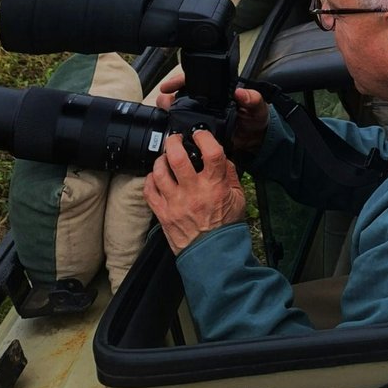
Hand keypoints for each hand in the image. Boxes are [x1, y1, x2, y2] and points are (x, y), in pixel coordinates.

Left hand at [144, 130, 246, 253]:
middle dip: (174, 142)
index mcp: (215, 186)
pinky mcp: (162, 213)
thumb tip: (221, 157)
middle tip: (176, 139)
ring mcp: (175, 203)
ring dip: (161, 160)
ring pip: (159, 172)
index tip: (200, 134)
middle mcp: (193, 192)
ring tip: (165, 158)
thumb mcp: (238, 197)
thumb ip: (229, 174)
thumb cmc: (226, 226)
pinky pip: (149, 190)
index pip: (211, 153)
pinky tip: (157, 177)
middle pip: (177, 157)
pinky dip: (150, 179)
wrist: (212, 253)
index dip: (205, 137)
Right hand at [154, 72, 268, 152]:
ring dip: (168, 111)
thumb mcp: (256, 106)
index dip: (179, 81)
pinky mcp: (200, 132)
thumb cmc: (256, 118)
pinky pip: (183, 128)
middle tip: (164, 102)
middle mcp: (206, 102)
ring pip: (178, 110)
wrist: (256, 140)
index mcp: (217, 92)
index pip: (194, 81)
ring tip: (165, 114)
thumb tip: (240, 93)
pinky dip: (174, 128)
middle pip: (180, 95)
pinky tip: (171, 131)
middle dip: (168, 97)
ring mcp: (201, 117)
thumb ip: (252, 98)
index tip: (168, 86)